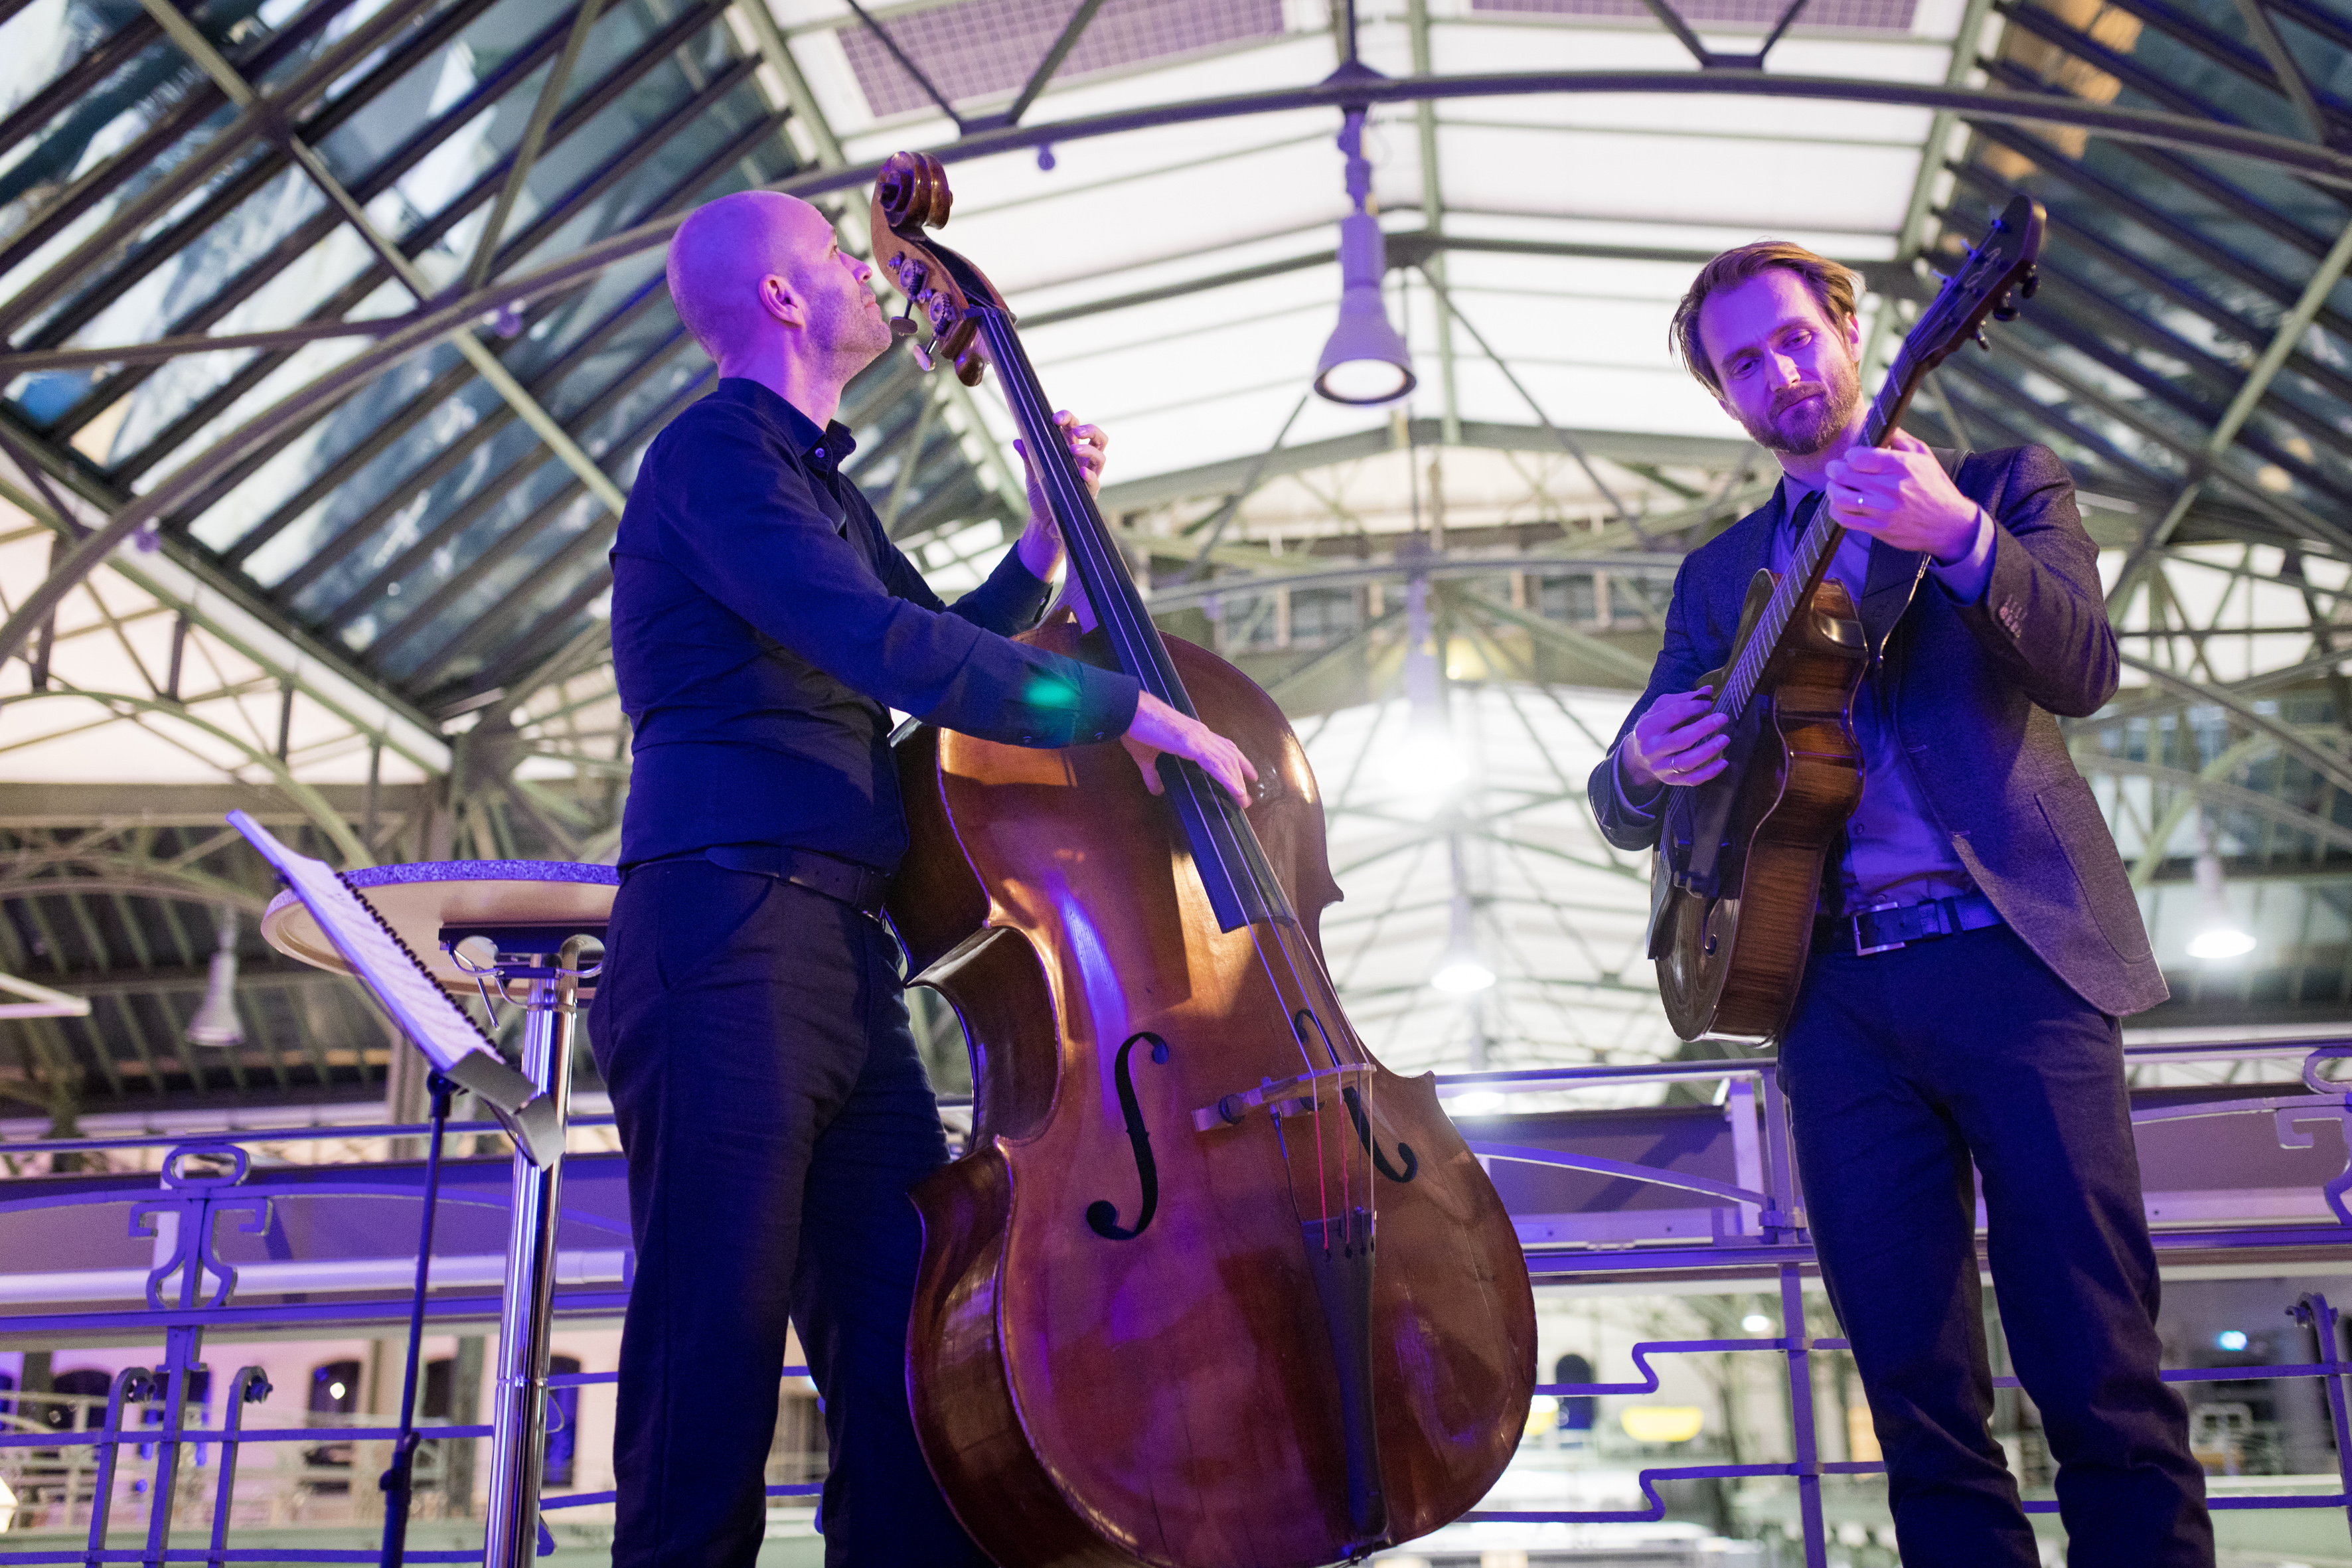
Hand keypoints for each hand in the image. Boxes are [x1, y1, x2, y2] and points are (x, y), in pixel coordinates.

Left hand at [1014, 411, 1106, 578]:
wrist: (1044, 525)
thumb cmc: (1042, 497)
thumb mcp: (1032, 475)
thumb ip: (1028, 457)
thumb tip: (1017, 441)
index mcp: (1068, 451)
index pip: (1075, 428)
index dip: (1069, 418)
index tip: (1055, 418)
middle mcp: (1082, 462)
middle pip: (1097, 438)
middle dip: (1089, 429)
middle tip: (1076, 429)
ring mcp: (1087, 477)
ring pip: (1101, 456)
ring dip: (1089, 450)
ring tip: (1074, 450)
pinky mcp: (1087, 494)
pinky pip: (1095, 482)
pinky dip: (1090, 476)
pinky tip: (1081, 473)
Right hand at [1123, 691, 1256, 806]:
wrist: (1129, 711)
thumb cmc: (1136, 729)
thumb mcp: (1146, 757)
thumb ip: (1153, 774)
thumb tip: (1157, 790)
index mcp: (1193, 734)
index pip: (1223, 747)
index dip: (1238, 761)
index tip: (1249, 775)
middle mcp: (1201, 734)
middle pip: (1230, 755)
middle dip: (1241, 775)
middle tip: (1247, 797)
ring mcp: (1198, 737)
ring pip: (1226, 761)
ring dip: (1236, 781)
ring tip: (1243, 800)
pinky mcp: (1191, 743)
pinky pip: (1215, 763)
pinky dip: (1227, 778)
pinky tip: (1235, 791)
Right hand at [1621, 687, 1729, 790]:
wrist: (1636, 757)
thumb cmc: (1653, 728)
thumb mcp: (1659, 710)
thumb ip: (1683, 700)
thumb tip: (1708, 691)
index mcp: (1647, 728)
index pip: (1673, 714)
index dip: (1693, 707)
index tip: (1708, 704)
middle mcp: (1651, 749)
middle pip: (1680, 739)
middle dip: (1703, 728)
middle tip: (1722, 718)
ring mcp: (1660, 767)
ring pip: (1686, 762)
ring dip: (1708, 750)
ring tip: (1724, 739)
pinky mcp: (1670, 780)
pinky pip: (1692, 780)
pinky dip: (1709, 773)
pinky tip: (1723, 763)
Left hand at [1820, 430, 1979, 563]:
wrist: (1950, 524)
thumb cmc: (1935, 486)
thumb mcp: (1923, 455)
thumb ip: (1897, 437)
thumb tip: (1874, 418)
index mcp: (1899, 465)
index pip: (1857, 457)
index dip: (1849, 455)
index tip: (1851, 457)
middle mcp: (1889, 487)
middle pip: (1842, 475)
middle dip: (1834, 470)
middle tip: (1835, 469)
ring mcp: (1882, 509)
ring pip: (1839, 498)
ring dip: (1832, 490)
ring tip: (1836, 486)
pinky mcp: (1877, 528)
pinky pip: (1844, 519)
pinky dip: (1836, 510)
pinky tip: (1841, 505)